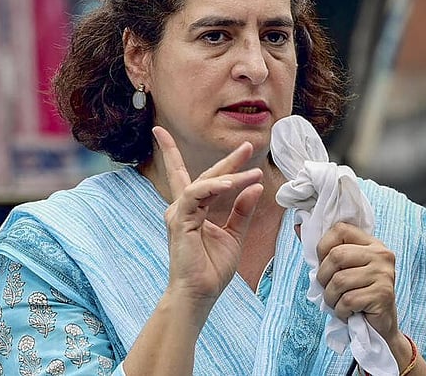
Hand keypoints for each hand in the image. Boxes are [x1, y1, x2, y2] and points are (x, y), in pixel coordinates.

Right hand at [152, 126, 263, 311]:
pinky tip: (232, 183)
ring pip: (203, 183)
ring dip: (229, 174)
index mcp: (191, 210)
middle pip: (203, 175)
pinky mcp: (180, 221)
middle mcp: (182, 208)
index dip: (175, 152)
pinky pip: (197, 195)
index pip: (187, 176)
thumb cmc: (212, 268)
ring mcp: (179, 213)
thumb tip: (254, 187)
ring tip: (252, 170)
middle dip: (226, 160)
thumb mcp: (234, 234)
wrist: (200, 294)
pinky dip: (215, 187)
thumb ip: (241, 210)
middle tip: (247, 146)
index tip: (171, 133)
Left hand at [316, 222, 399, 340]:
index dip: (323, 247)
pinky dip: (341, 311)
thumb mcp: (343, 268)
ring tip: (338, 303)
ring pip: (339, 281)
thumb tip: (296, 226)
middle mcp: (381, 254)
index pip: (340, 229)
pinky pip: (348, 300)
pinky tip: (348, 313)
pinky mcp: (383, 294)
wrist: (381, 326)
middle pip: (336, 256)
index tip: (325, 265)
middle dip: (323, 277)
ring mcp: (384, 274)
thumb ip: (324, 249)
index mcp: (371, 243)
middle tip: (329, 290)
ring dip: (331, 298)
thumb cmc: (358, 294)